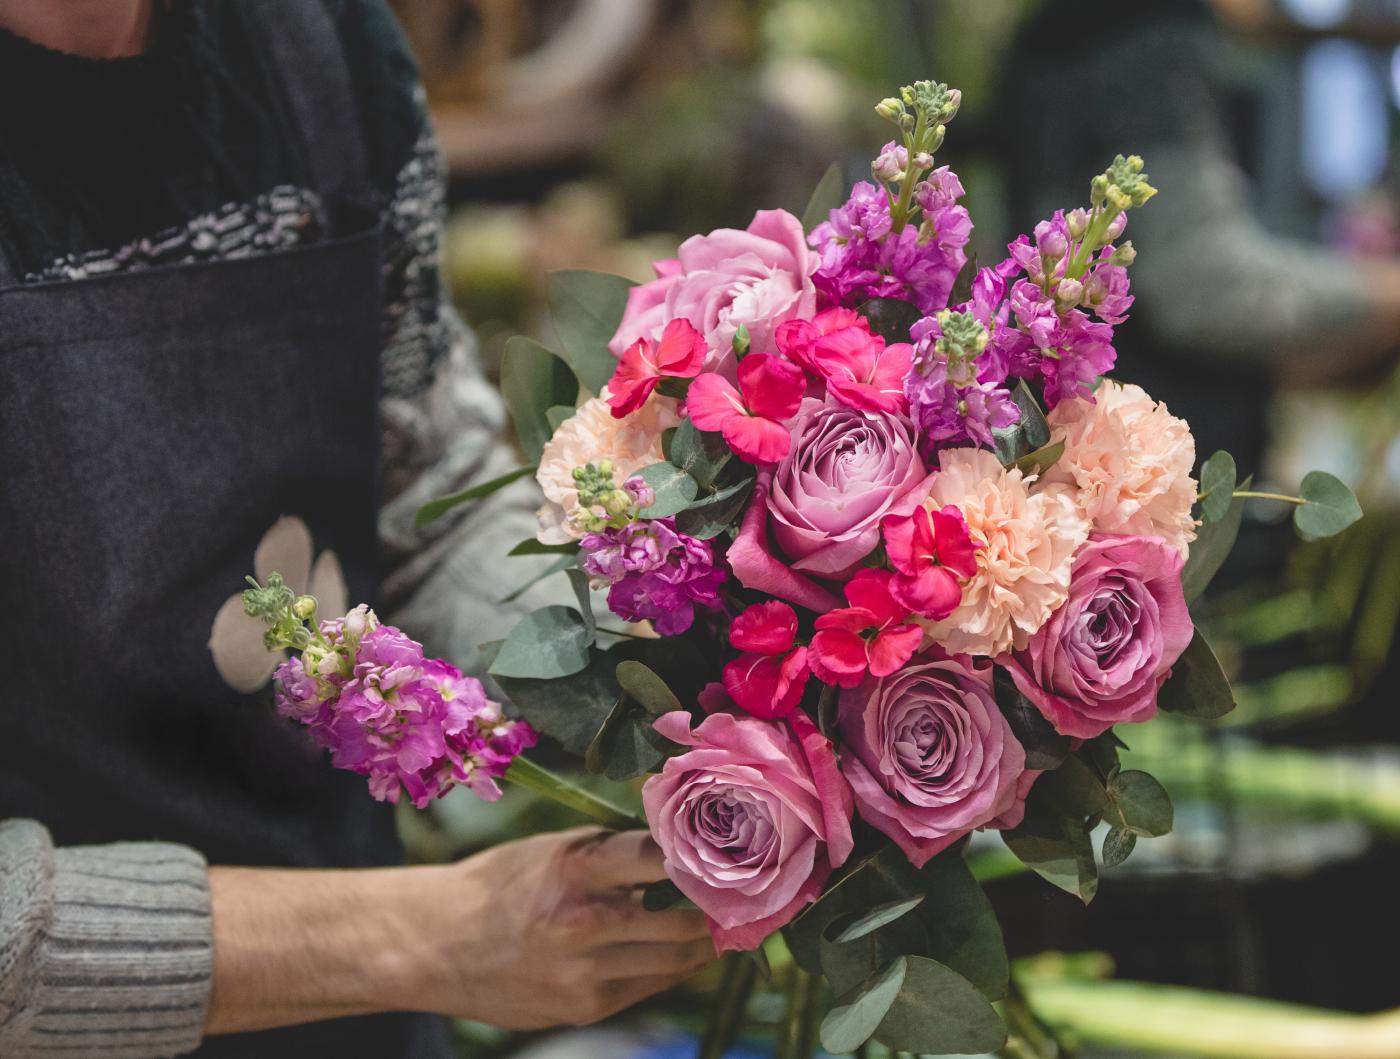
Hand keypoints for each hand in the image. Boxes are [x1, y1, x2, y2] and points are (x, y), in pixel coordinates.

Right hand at [415, 827, 712, 1027]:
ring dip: (705, 941)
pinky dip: (673, 967)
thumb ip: (615, 849)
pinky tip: (682, 948)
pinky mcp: (585, 1009)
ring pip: (678, 961)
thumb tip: (681, 842)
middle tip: (745, 892)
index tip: (734, 850)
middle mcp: (583, 925)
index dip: (704, 856)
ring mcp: (585, 975)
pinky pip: (652, 986)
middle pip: (684, 921)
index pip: (660, 859)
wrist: (435, 945)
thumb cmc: (500, 884)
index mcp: (575, 870)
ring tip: (725, 920)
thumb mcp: (553, 848)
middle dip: (720, 908)